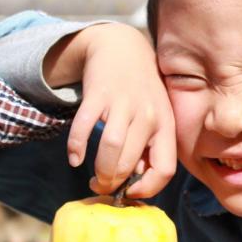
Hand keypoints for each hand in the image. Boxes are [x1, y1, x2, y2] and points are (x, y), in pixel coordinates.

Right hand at [43, 23, 175, 197]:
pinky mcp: (99, 94)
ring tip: (93, 178)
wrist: (123, 48)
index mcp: (166, 126)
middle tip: (104, 187)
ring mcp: (124, 104)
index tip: (131, 193)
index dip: (148, 189)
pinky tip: (75, 159)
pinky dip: (76, 147)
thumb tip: (135, 182)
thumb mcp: (156, 116)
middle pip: (132, 164)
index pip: (165, 169)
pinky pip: (85, 127)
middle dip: (114, 184)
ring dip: (100, 171)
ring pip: (112, 149)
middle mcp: (148, 115)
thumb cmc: (141, 91)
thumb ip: (149, 146)